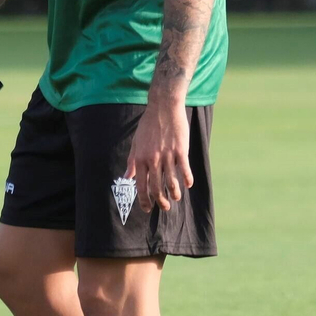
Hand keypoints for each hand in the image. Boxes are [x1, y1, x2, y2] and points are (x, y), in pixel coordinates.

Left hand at [124, 98, 191, 213]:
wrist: (164, 107)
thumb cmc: (148, 125)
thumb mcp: (136, 142)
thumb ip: (132, 161)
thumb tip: (127, 177)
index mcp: (141, 158)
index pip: (141, 186)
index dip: (144, 200)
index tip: (147, 208)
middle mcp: (153, 159)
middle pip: (157, 187)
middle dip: (161, 201)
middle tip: (165, 207)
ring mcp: (168, 155)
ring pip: (171, 182)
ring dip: (174, 194)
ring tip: (176, 198)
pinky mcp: (181, 150)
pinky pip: (184, 170)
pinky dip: (187, 179)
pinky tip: (188, 185)